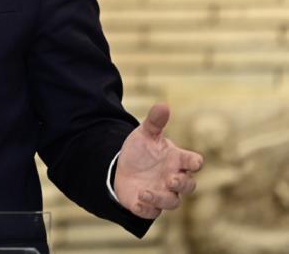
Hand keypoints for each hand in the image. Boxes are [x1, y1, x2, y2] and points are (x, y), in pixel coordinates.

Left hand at [115, 103, 203, 218]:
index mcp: (176, 160)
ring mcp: (162, 193)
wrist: (122, 168)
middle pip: (188, 186)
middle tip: (170, 179)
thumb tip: (163, 105)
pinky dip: (146, 209)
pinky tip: (137, 201)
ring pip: (172, 202)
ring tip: (145, 192)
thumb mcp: (145, 134)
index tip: (193, 162)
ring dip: (161, 198)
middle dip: (182, 184)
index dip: (195, 163)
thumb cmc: (141, 151)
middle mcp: (173, 179)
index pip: (194, 162)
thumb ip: (154, 122)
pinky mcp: (148, 205)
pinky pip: (152, 213)